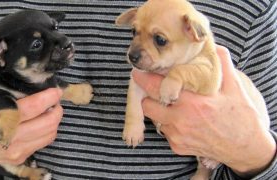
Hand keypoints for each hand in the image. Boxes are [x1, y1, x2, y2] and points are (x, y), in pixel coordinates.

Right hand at [0, 62, 62, 172]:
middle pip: (47, 123)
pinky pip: (44, 142)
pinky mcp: (19, 157)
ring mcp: (14, 149)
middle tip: (56, 98)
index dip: (49, 97)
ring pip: (50, 133)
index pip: (32, 107)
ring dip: (55, 119)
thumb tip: (2, 58)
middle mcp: (7, 136)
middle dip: (57, 108)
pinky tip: (43, 121)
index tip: (56, 89)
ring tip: (52, 108)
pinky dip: (49, 130)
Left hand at [132, 46, 275, 176]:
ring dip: (160, 111)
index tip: (139, 72)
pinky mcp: (178, 147)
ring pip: (155, 119)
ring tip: (175, 106)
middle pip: (147, 105)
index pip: (156, 88)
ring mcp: (177, 136)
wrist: (246, 149)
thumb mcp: (235, 89)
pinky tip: (184, 121)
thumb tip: (214, 47)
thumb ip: (222, 66)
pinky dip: (169, 125)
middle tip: (159, 90)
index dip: (144, 79)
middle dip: (149, 97)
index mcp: (191, 104)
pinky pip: (165, 132)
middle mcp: (179, 121)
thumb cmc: (241, 118)